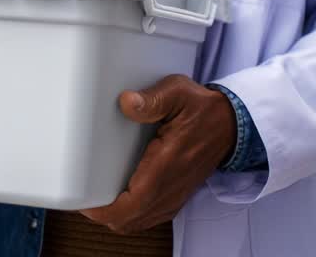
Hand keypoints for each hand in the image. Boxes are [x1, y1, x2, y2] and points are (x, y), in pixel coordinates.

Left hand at [80, 74, 236, 233]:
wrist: (232, 126)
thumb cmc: (203, 110)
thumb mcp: (178, 93)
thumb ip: (151, 99)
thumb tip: (126, 103)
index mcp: (166, 166)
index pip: (130, 205)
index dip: (102, 210)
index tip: (84, 200)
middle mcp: (170, 188)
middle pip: (128, 221)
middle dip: (102, 215)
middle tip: (83, 197)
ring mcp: (174, 196)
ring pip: (138, 223)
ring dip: (116, 217)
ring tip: (97, 200)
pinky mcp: (177, 197)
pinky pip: (148, 218)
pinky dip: (131, 216)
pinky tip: (121, 200)